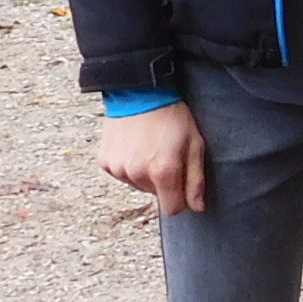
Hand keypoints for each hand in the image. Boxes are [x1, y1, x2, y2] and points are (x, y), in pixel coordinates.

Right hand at [98, 101, 207, 215]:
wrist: (138, 92)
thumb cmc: (172, 116)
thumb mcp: (195, 144)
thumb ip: (196, 180)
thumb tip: (197, 207)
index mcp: (163, 172)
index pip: (173, 209)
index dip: (181, 199)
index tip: (183, 183)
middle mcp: (137, 174)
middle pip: (155, 196)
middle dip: (164, 182)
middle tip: (167, 155)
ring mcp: (118, 169)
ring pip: (138, 185)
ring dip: (145, 173)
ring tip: (150, 148)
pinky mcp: (105, 162)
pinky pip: (122, 174)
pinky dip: (129, 166)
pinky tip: (134, 146)